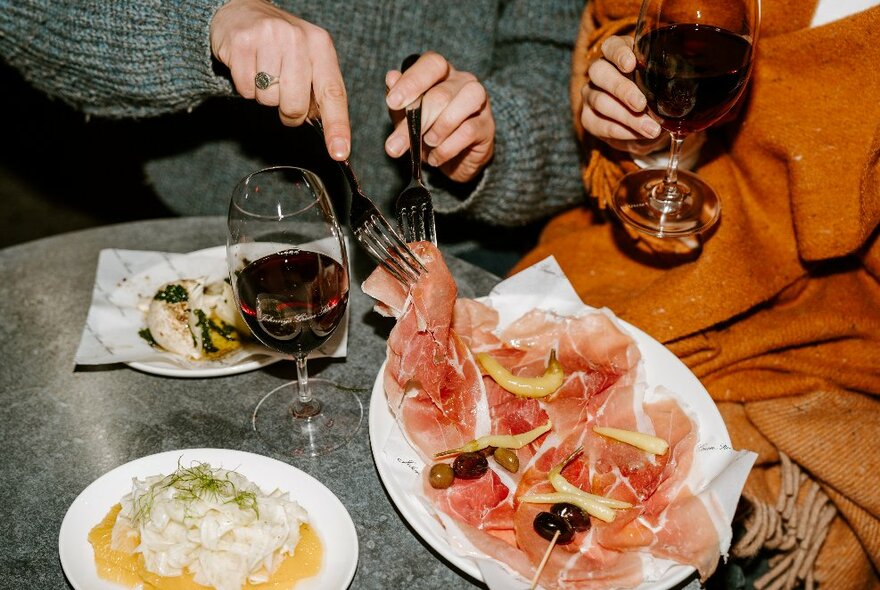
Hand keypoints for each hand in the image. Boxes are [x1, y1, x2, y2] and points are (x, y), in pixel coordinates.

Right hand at [210, 0, 349, 159]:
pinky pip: (246, 89)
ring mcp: (269, 37)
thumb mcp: (307, 59)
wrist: (240, 11)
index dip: (337, 126)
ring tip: (263, 72)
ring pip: (269, 99)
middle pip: (296, 105)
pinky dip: (245, 86)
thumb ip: (319, 91)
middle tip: (282, 92)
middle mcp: (298, 38)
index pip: (333, 93)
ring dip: (264, 95)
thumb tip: (327, 130)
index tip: (339, 152)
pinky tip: (248, 66)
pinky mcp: (242, 43)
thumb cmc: (279, 43)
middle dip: (288, 110)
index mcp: (321, 45)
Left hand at [384, 52, 494, 182]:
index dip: (411, 82)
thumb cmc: (428, 131)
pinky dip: (447, 148)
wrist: (454, 160)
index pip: (431, 64)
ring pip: (460, 106)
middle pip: (441, 94)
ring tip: (426, 143)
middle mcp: (463, 81)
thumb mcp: (407, 118)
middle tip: (395, 145)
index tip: (393, 102)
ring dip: (437, 129)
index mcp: (441, 72)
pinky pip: (467, 131)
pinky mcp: (487, 125)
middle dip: (416, 121)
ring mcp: (479, 101)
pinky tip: (436, 157)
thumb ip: (399, 102)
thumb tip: (391, 78)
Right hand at [581, 36, 663, 153]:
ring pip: (600, 101)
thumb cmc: (655, 93)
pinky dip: (621, 131)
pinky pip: (599, 124)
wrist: (645, 123)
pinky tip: (638, 135)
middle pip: (600, 72)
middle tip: (641, 104)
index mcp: (618, 53)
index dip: (619, 54)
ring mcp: (591, 94)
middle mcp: (600, 71)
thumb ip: (667, 78)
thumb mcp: (663, 81)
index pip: (611, 46)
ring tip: (650, 128)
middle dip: (621, 89)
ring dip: (626, 116)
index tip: (631, 64)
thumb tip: (682, 91)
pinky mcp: (587, 117)